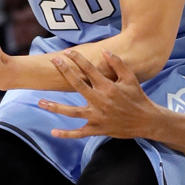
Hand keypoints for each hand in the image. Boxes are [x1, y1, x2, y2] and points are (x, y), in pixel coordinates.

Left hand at [40, 49, 159, 139]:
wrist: (145, 120)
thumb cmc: (137, 96)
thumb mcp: (130, 77)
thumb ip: (117, 63)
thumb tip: (104, 50)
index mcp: (108, 87)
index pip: (89, 69)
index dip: (77, 59)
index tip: (67, 52)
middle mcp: (100, 100)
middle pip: (77, 84)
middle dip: (65, 71)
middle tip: (54, 61)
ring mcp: (97, 116)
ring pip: (72, 112)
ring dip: (55, 106)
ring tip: (40, 102)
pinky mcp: (97, 129)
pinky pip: (79, 133)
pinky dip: (66, 134)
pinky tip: (53, 131)